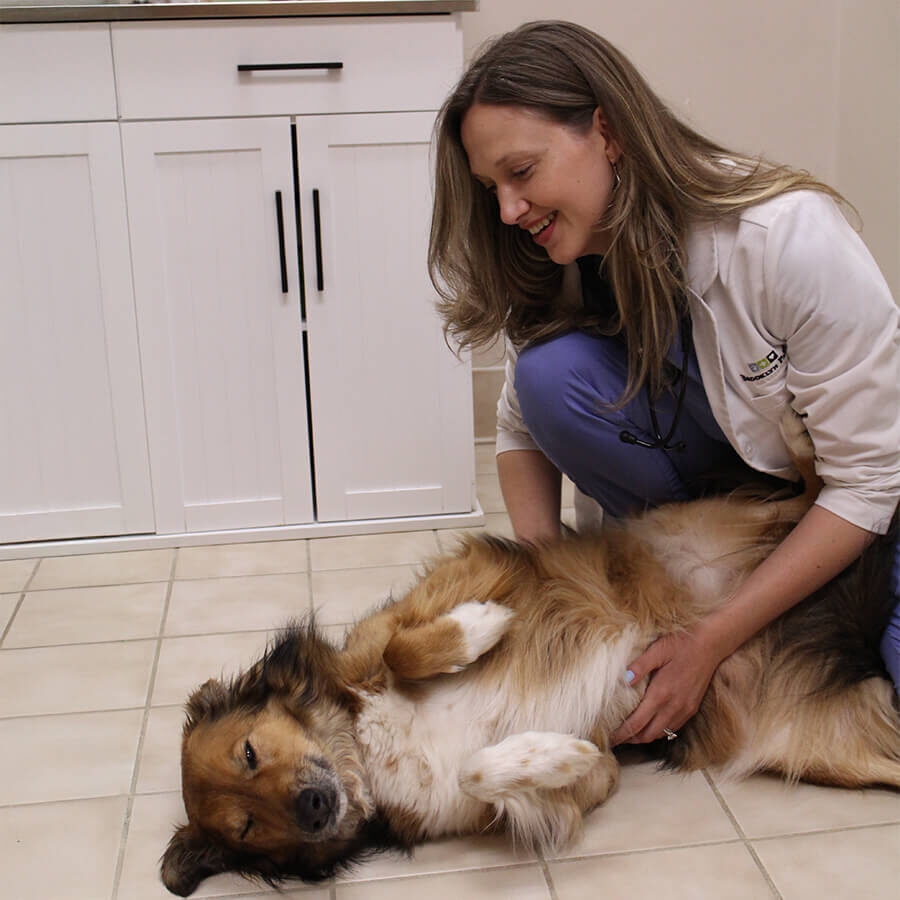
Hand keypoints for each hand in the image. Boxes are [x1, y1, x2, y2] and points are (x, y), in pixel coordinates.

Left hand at [609, 627, 722, 744]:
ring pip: (660, 734)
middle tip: (614, 738)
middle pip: (647, 735)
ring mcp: (684, 710)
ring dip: (643, 737)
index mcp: (661, 693)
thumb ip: (639, 666)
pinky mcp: (691, 708)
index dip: (621, 734)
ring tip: (628, 733)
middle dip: (629, 739)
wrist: (710, 646)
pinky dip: (658, 731)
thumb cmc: (681, 644)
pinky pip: (672, 728)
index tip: (609, 738)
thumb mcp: (657, 650)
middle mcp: (673, 706)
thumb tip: (623, 679)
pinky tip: (649, 724)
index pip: (637, 723)